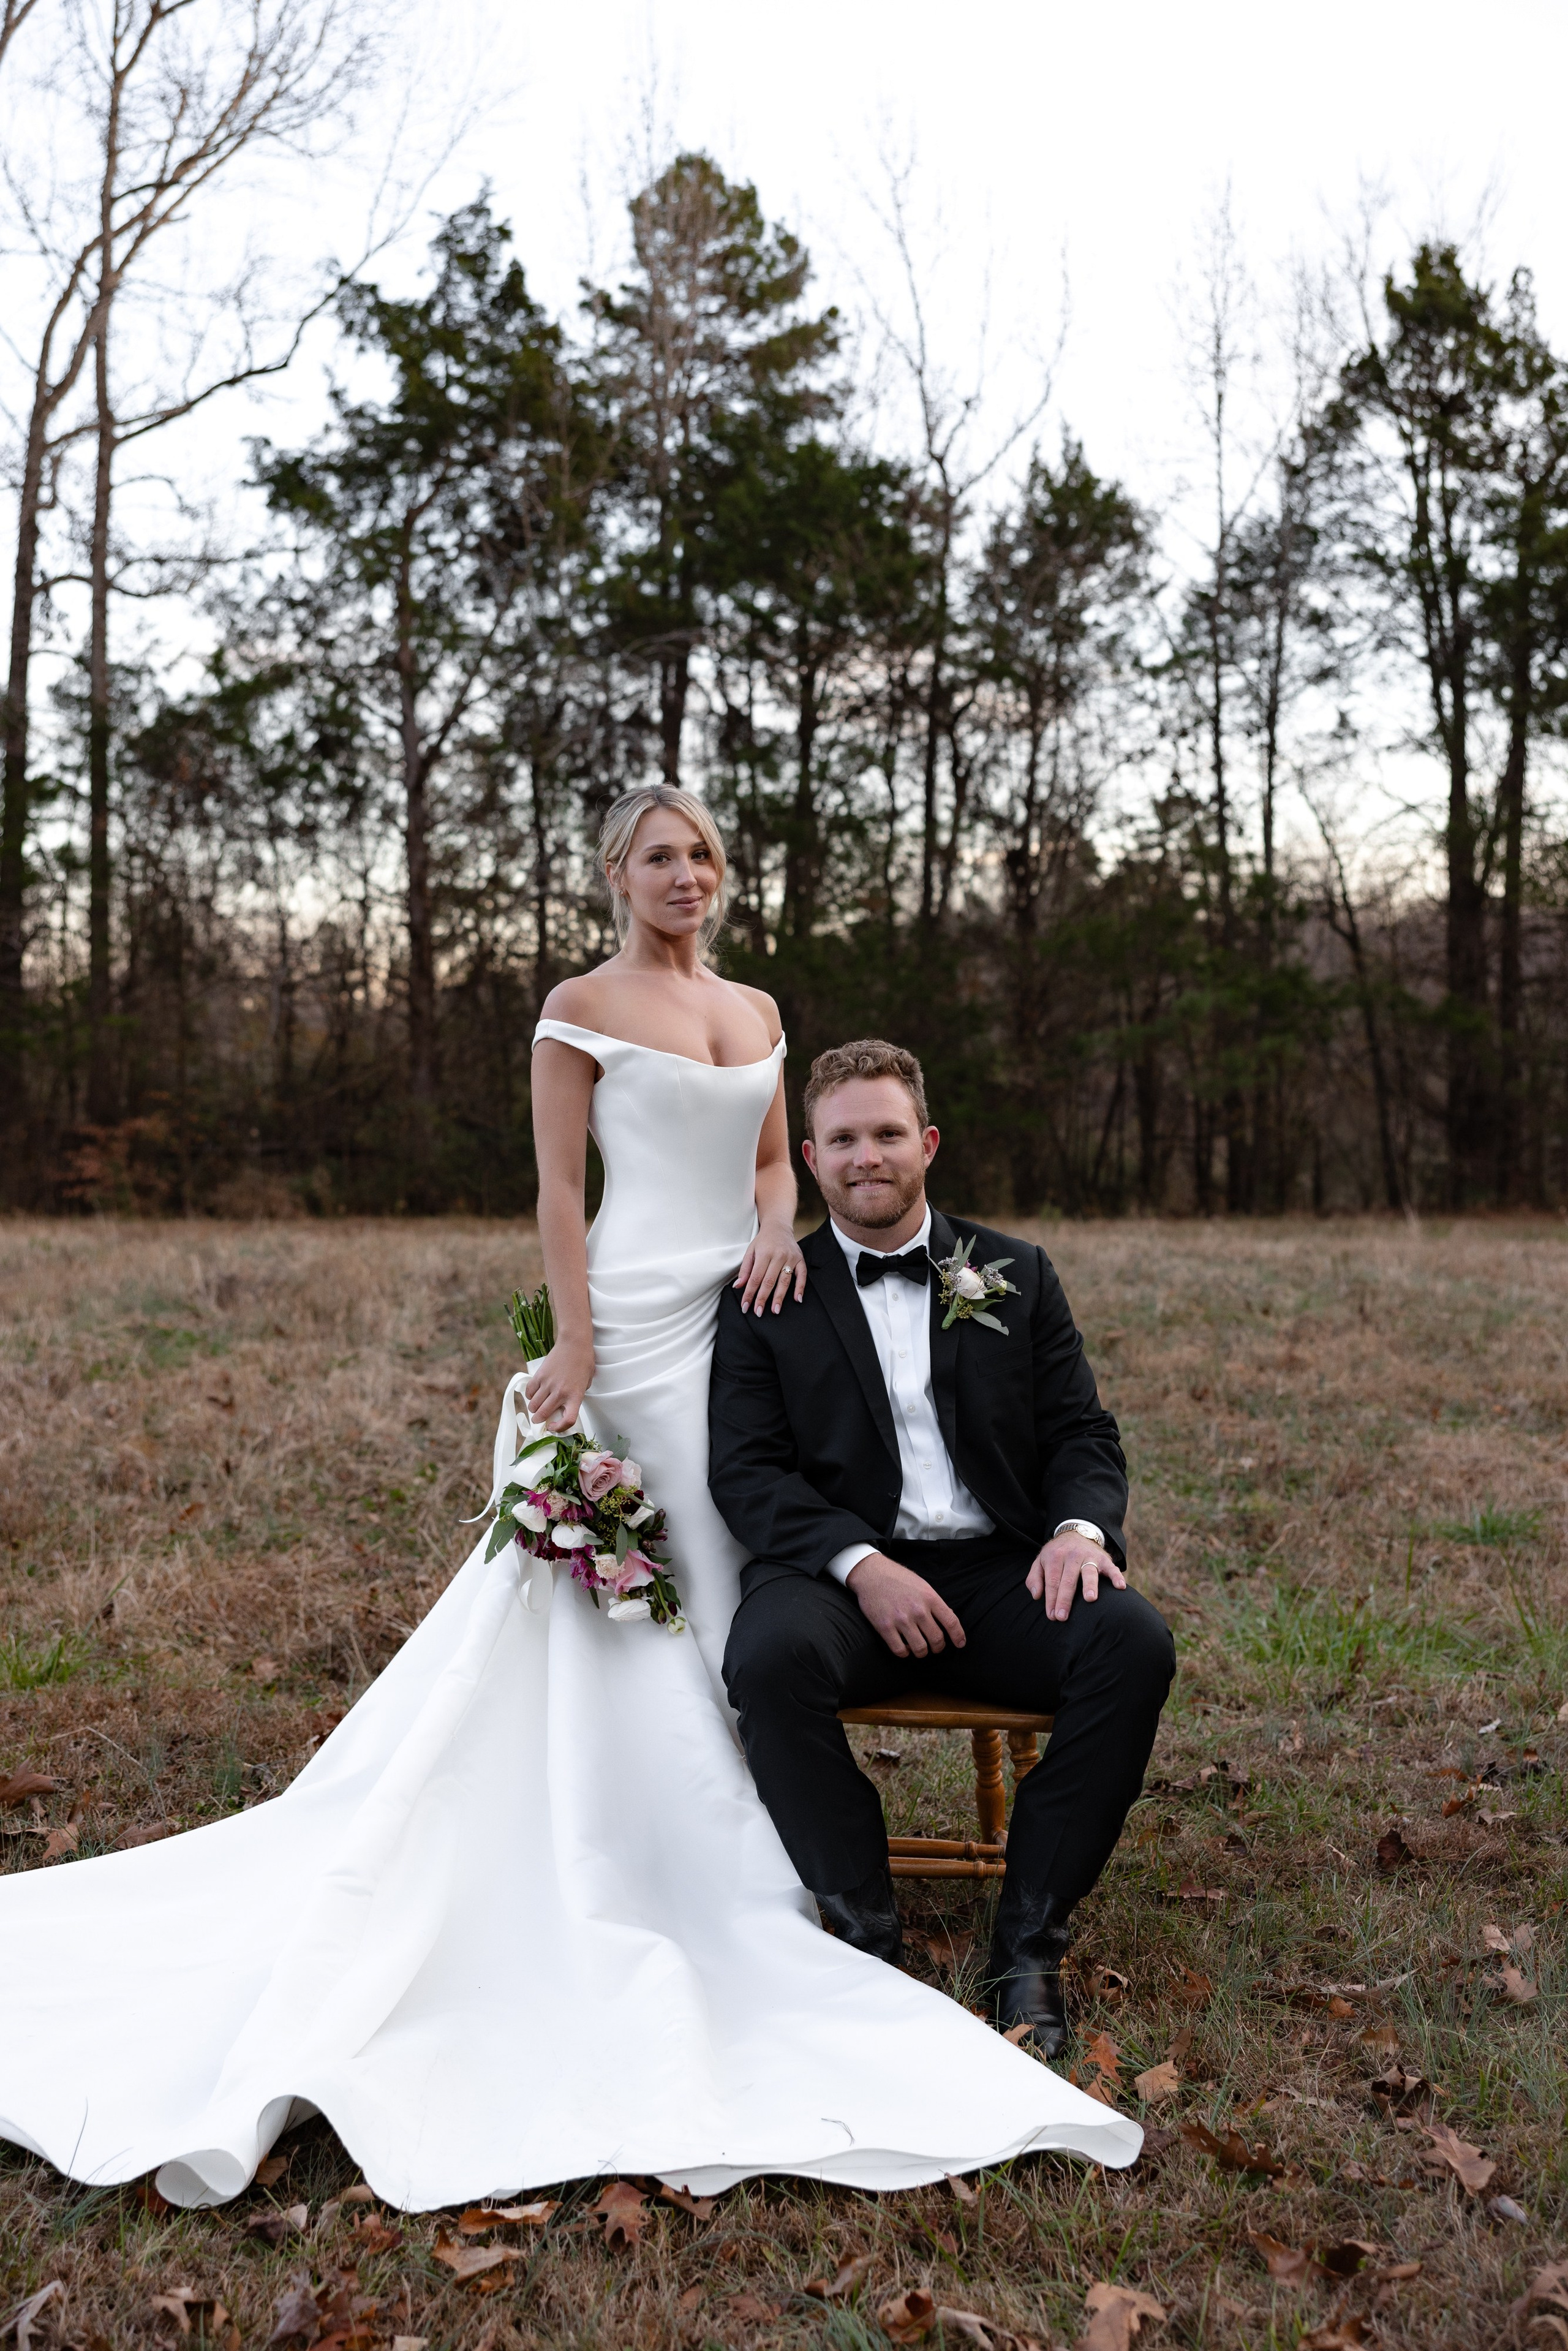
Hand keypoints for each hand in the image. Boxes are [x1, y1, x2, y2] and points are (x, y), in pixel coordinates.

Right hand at [524, 1335, 593, 1433]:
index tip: (553, 1426)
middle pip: (543, 1414)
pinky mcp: (540, 1375)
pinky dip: (529, 1396)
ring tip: (536, 1407)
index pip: (568, 1419)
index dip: (559, 1428)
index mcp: (575, 1395)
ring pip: (533, 1405)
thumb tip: (564, 1406)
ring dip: (533, 1409)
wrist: (574, 1343)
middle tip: (539, 1420)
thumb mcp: (586, 1382)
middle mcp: (561, 1392)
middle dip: (539, 1420)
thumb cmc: (583, 1361)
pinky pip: (529, 1391)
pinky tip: (534, 1395)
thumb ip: (576, 1396)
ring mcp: (548, 1384)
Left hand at [733, 1218, 806, 1315]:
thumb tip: (738, 1286)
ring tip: (775, 1310)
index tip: (746, 1306)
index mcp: (764, 1253)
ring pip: (785, 1281)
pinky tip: (797, 1299)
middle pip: (770, 1281)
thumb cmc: (763, 1241)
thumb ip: (745, 1270)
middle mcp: (778, 1255)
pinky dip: (800, 1288)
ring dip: (780, 1297)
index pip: (756, 1277)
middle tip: (759, 1312)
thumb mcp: (750, 1252)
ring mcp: (791, 1258)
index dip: (750, 1293)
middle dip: (763, 1298)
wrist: (778, 1227)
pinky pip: (802, 1275)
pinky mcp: (800, 1259)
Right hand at [846, 1552, 966, 1658]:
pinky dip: (905, 1652)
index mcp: (929, 1597)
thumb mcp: (922, 1585)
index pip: (951, 1622)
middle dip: (938, 1647)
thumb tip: (949, 1619)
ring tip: (919, 1648)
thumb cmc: (898, 1578)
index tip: (960, 1644)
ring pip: (920, 1649)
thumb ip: (935, 1602)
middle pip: (937, 1639)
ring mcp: (901, 1620)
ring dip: (922, 1652)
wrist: (871, 1573)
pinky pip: (900, 1650)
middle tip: (935, 1647)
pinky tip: (904, 1647)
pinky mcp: (885, 1627)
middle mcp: (917, 1610)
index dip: (958, 1636)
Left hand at [1026, 1532, 1126, 1622]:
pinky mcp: (1104, 1558)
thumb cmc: (1057, 1554)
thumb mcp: (1040, 1561)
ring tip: (1090, 1599)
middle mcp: (1072, 1555)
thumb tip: (1037, 1595)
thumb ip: (1034, 1578)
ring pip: (1089, 1572)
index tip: (1052, 1616)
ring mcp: (1089, 1556)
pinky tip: (1120, 1587)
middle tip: (1062, 1617)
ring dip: (1090, 1585)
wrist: (1076, 1533)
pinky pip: (1112, 1568)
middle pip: (1068, 1580)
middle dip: (1065, 1599)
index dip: (1051, 1599)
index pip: (1052, 1581)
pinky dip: (1117, 1577)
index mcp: (1055, 1557)